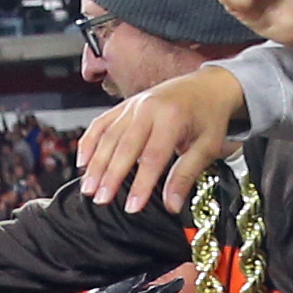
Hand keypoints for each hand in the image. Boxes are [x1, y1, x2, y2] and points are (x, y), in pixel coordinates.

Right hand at [77, 65, 245, 214]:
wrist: (207, 85)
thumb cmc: (209, 117)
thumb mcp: (207, 147)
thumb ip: (186, 175)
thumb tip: (172, 205)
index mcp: (172, 117)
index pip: (153, 157)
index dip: (141, 184)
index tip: (132, 207)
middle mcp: (149, 107)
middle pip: (124, 146)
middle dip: (111, 176)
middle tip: (101, 199)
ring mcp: (133, 104)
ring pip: (108, 136)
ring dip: (96, 163)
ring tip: (88, 187)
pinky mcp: (124, 105)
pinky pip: (101, 123)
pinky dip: (89, 141)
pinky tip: (82, 161)